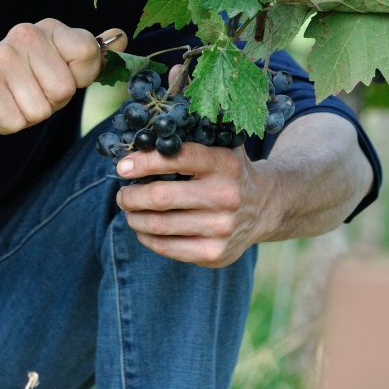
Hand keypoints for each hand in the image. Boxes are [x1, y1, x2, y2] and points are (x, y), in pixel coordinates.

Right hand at [0, 19, 125, 137]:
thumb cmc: (15, 84)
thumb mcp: (54, 65)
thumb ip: (87, 54)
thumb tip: (121, 37)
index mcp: (47, 29)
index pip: (89, 53)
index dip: (78, 78)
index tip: (55, 77)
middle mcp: (24, 35)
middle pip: (65, 90)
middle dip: (50, 103)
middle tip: (26, 94)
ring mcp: (1, 58)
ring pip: (41, 111)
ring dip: (27, 116)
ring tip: (9, 101)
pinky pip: (17, 122)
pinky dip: (7, 125)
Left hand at [114, 143, 271, 267]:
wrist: (265, 206)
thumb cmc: (230, 171)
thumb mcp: (221, 146)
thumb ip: (191, 138)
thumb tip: (143, 135)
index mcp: (224, 163)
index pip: (176, 158)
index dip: (143, 162)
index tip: (122, 167)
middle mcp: (225, 196)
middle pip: (161, 197)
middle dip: (131, 195)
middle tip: (122, 194)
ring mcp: (222, 228)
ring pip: (159, 225)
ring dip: (134, 217)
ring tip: (129, 210)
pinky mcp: (215, 253)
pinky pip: (167, 248)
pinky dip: (147, 238)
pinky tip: (143, 229)